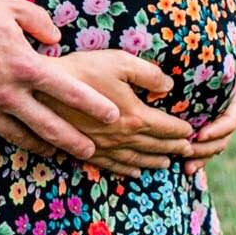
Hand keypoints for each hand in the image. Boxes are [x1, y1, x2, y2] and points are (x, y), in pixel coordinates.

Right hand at [0, 0, 122, 161]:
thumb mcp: (7, 5)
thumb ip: (37, 20)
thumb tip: (55, 37)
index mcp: (25, 65)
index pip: (68, 91)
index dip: (93, 104)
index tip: (112, 114)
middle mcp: (9, 93)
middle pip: (50, 125)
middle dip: (74, 141)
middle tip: (93, 151)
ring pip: (21, 136)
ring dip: (44, 146)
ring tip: (57, 153)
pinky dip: (10, 135)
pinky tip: (18, 138)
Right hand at [40, 49, 193, 177]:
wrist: (43, 90)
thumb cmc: (83, 70)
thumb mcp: (120, 62)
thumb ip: (148, 74)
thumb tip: (169, 86)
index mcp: (135, 117)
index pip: (166, 127)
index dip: (181, 130)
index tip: (192, 132)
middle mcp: (122, 138)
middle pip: (154, 146)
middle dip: (173, 148)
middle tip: (188, 151)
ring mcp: (105, 147)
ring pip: (137, 159)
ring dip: (155, 161)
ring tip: (167, 164)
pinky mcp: (87, 150)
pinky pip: (114, 166)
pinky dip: (129, 171)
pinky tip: (135, 172)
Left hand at [184, 38, 235, 176]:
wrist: (216, 45)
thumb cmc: (232, 44)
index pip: (231, 118)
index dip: (218, 129)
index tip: (201, 134)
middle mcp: (231, 111)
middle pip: (222, 138)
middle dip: (206, 149)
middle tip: (186, 152)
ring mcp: (219, 119)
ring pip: (214, 145)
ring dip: (201, 157)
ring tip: (185, 165)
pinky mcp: (207, 122)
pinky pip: (205, 145)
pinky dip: (198, 159)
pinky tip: (186, 170)